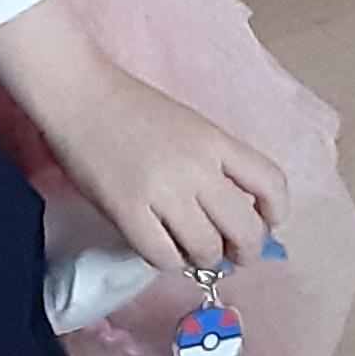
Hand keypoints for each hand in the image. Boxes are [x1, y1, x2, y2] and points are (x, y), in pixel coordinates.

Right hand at [0, 0, 288, 276]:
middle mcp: (196, 167)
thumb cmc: (132, 109)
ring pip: (205, 249)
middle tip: (231, 254)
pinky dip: (169, 261)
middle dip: (244, 251)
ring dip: (203, 259)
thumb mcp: (190, 126)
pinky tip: (163, 248)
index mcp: (215, 141)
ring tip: (191, 250)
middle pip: (245, 228)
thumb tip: (235, 214)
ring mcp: (162, 190)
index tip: (266, 223)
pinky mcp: (127, 211)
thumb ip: (215, 164)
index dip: (276, 213)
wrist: (79, 94)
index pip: (271, 183)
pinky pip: (163, 257)